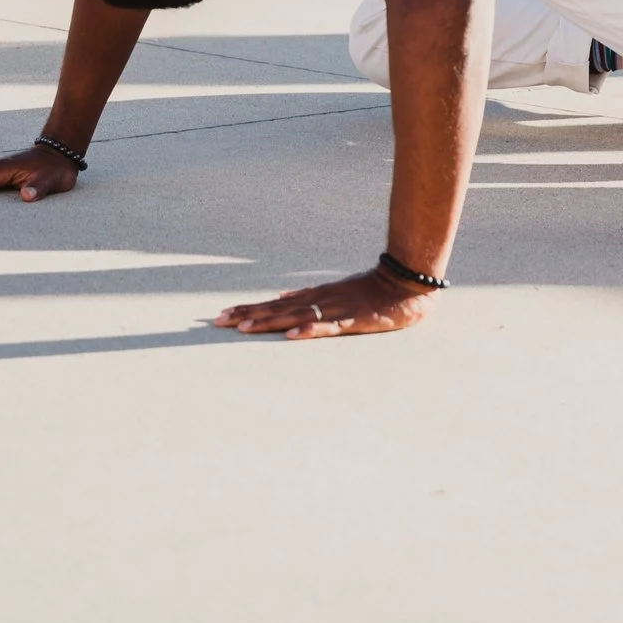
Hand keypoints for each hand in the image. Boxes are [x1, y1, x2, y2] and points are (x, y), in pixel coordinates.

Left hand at [214, 266, 435, 338]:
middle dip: (247, 315)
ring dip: (269, 321)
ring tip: (244, 328)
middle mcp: (319, 301)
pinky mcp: (353, 320)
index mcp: (314, 296)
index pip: (273, 303)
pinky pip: (328, 327)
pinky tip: (291, 337)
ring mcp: (335, 310)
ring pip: (295, 317)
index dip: (247, 308)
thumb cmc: (369, 289)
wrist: (404, 286)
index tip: (222, 314)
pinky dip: (308, 331)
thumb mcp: (334, 289)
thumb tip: (280, 294)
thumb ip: (307, 293)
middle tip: (218, 321)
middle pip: (277, 309)